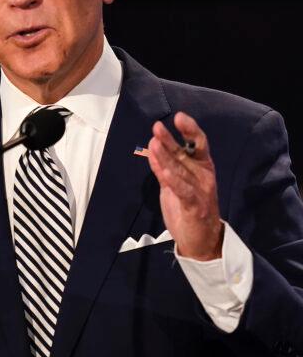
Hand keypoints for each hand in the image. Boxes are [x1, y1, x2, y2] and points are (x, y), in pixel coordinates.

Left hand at [146, 112, 223, 260]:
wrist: (202, 240)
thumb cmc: (189, 207)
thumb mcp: (175, 184)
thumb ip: (166, 167)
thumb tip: (153, 145)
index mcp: (202, 168)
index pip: (198, 144)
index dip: (190, 130)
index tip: (178, 117)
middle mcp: (203, 176)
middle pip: (188, 153)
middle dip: (172, 139)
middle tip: (157, 126)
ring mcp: (200, 191)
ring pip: (181, 170)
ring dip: (166, 156)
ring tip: (153, 142)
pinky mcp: (194, 206)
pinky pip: (182, 190)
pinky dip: (172, 179)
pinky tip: (163, 169)